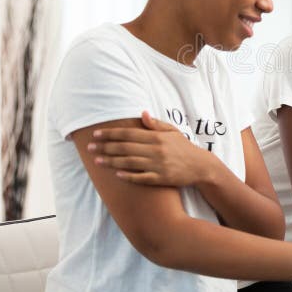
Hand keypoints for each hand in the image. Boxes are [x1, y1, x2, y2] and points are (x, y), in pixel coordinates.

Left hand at [88, 111, 216, 186]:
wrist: (201, 166)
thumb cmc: (184, 148)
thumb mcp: (173, 132)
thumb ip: (156, 124)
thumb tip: (142, 113)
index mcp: (157, 137)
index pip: (129, 133)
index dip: (111, 133)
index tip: (96, 134)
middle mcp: (156, 150)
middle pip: (125, 147)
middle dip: (105, 147)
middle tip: (89, 148)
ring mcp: (158, 165)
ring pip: (130, 163)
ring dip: (111, 162)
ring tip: (97, 161)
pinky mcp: (161, 178)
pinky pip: (141, 177)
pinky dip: (128, 176)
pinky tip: (116, 174)